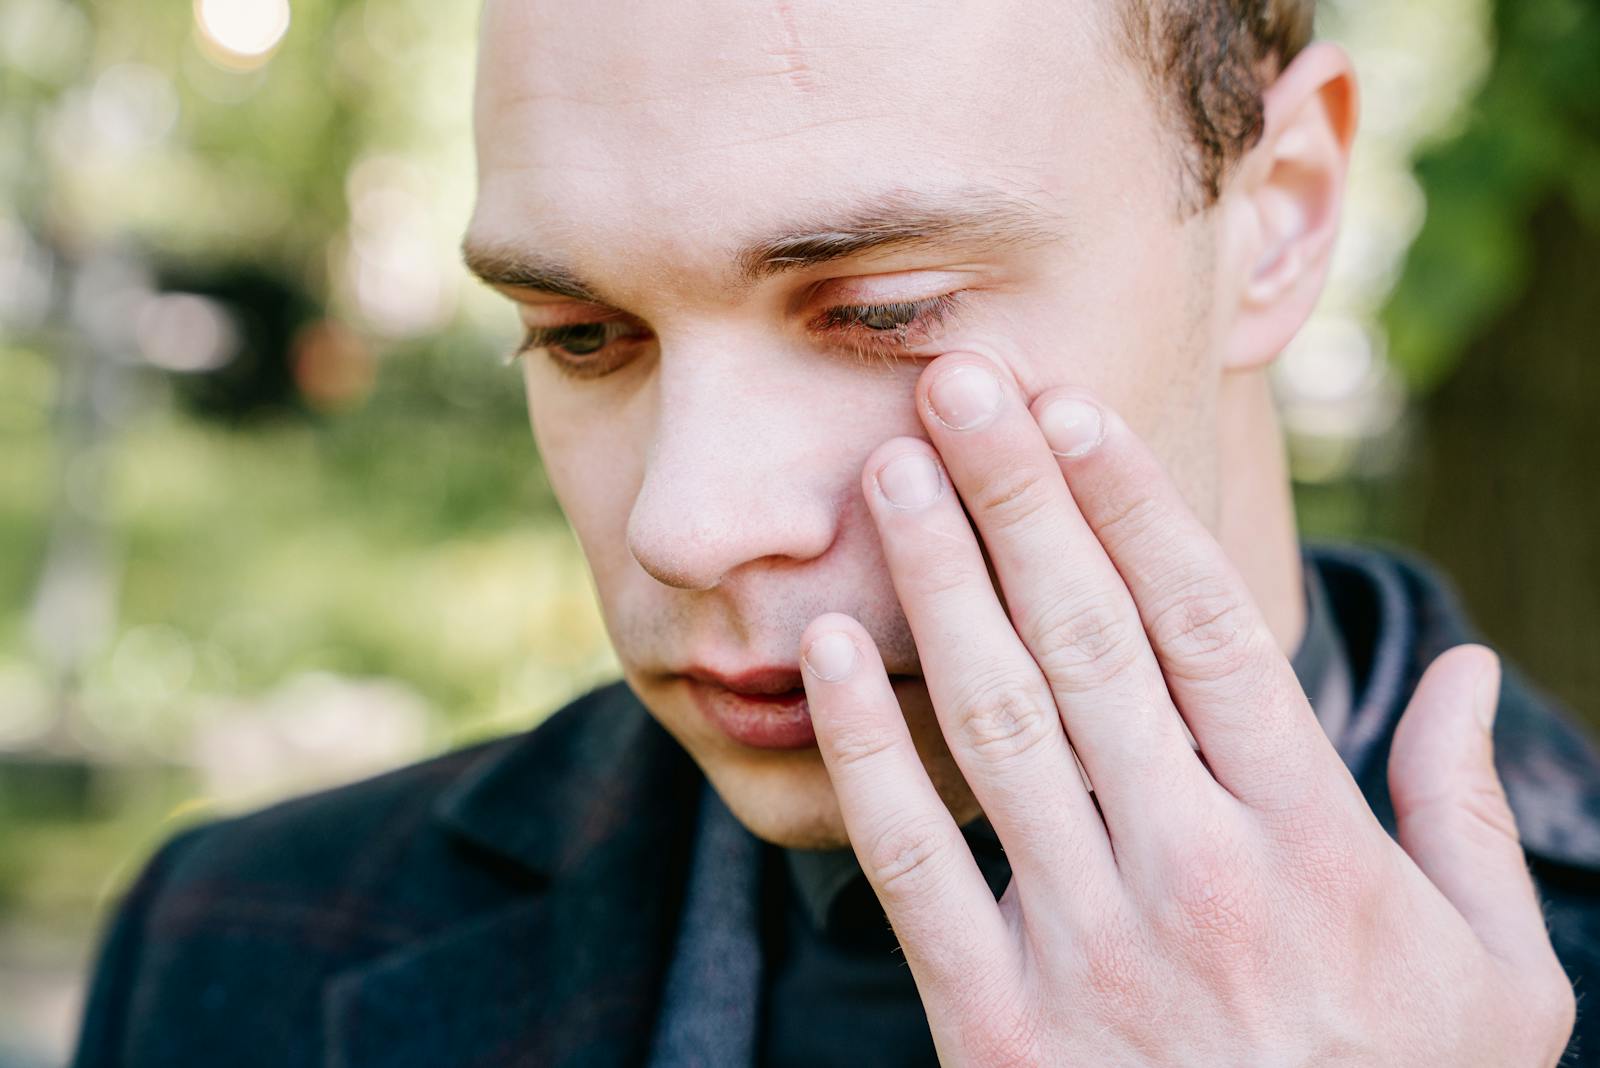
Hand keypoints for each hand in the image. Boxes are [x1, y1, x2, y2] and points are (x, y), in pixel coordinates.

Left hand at [797, 353, 1575, 1065]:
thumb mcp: (1496, 981)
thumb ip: (1465, 816)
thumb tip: (1465, 672)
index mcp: (1312, 848)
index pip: (1206, 632)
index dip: (1133, 509)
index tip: (1076, 415)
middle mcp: (1194, 877)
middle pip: (1088, 644)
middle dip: (1016, 500)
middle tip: (956, 386)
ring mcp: (1087, 951)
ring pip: (998, 724)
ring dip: (937, 585)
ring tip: (890, 474)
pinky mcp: (995, 1027)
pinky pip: (910, 864)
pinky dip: (865, 749)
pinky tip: (827, 650)